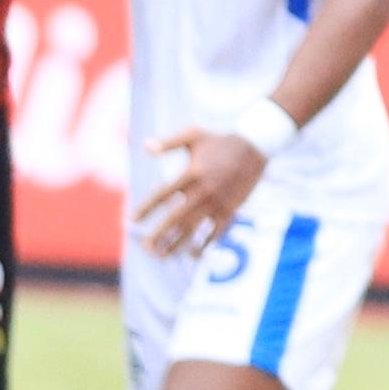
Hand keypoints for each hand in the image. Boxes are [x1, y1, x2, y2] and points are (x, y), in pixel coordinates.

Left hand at [136, 125, 270, 256]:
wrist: (256, 146)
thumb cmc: (221, 140)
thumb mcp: (194, 135)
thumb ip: (168, 143)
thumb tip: (145, 147)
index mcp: (191, 173)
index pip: (163, 195)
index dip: (146, 208)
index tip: (132, 220)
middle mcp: (203, 190)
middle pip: (175, 218)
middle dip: (159, 234)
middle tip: (145, 247)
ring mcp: (217, 201)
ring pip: (194, 228)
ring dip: (177, 244)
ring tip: (163, 255)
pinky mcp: (230, 209)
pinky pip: (216, 231)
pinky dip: (205, 244)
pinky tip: (194, 254)